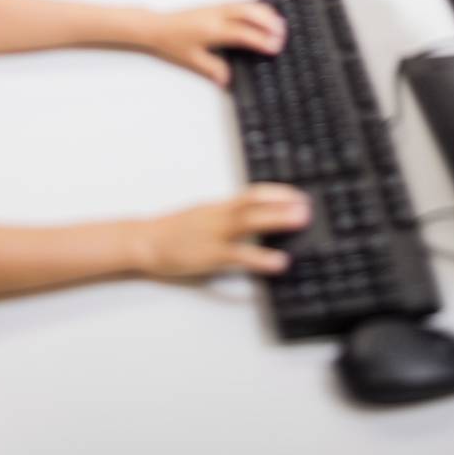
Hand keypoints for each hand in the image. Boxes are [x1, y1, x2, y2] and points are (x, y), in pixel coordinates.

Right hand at [134, 186, 310, 278]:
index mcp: (217, 207)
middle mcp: (218, 215)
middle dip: (283, 204)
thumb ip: (223, 217)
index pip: (251, 193)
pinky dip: (262, 257)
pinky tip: (280, 262)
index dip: (276, 193)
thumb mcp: (200, 217)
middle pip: (254, 204)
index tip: (298, 194)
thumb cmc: (173, 233)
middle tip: (308, 206)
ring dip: (277, 220)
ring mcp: (214, 234)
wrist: (145, 242)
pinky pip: (239, 255)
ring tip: (301, 221)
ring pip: (249, 222)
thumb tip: (250, 219)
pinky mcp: (209, 255)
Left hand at [142, 1, 285, 85]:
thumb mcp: (192, 61)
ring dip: (263, 13)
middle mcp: (216, 15)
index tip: (275, 46)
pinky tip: (260, 14)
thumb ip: (214, 69)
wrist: (156, 26)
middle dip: (267, 22)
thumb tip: (229, 80)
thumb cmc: (172, 43)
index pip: (242, 33)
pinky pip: (239, 3)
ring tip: (278, 23)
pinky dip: (253, 7)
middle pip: (248, 13)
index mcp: (212, 30)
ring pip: (245, 5)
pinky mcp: (214, 6)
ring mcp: (215, 8)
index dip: (260, 40)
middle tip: (282, 33)